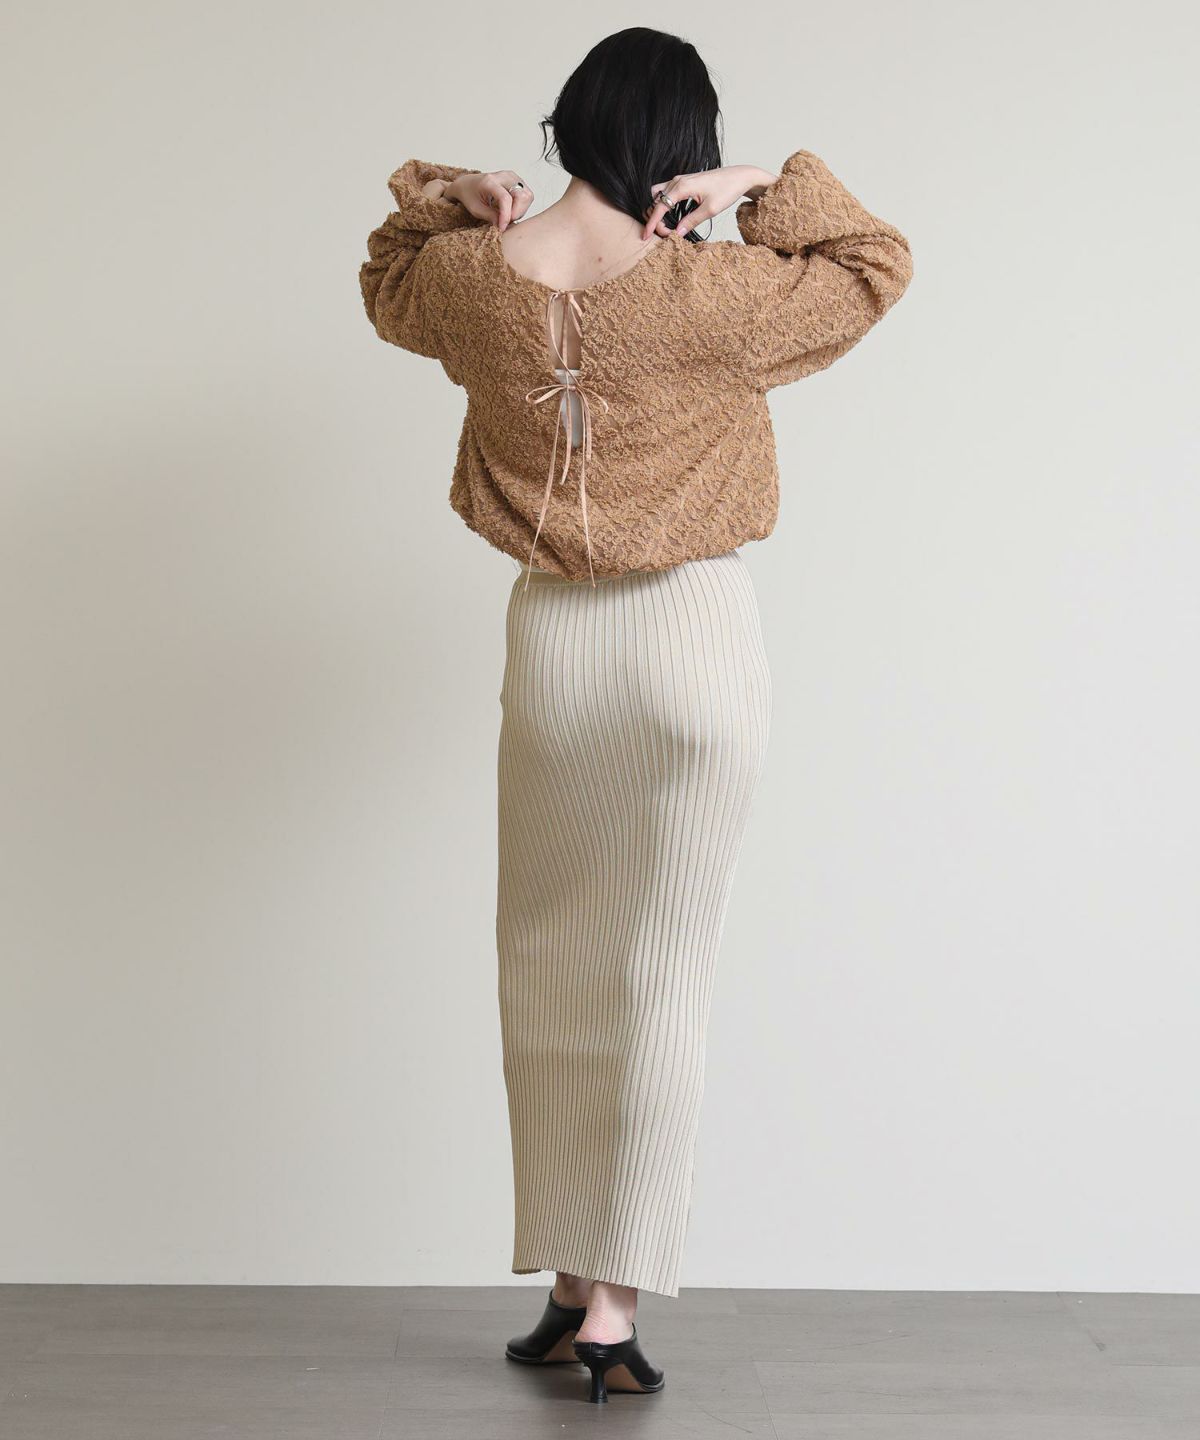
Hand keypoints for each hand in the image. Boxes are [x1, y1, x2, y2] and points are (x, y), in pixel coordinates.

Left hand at [443, 170, 533, 230]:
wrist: (468, 183)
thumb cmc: (470, 195)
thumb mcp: (476, 209)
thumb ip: (491, 217)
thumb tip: (504, 226)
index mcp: (490, 181)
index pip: (505, 198)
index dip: (506, 216)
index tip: (502, 228)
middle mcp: (504, 176)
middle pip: (522, 196)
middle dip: (517, 213)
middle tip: (505, 221)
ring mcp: (513, 177)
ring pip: (527, 196)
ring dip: (520, 211)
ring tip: (507, 215)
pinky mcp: (518, 181)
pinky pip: (527, 196)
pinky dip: (521, 207)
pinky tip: (511, 210)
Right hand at [641, 165, 777, 239]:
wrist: (739, 177)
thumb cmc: (727, 189)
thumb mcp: (710, 210)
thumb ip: (691, 221)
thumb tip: (676, 233)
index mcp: (681, 186)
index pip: (659, 207)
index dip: (651, 223)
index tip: (646, 237)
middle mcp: (677, 181)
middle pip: (654, 200)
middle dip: (654, 218)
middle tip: (665, 234)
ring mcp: (680, 180)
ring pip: (658, 196)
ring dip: (658, 211)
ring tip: (666, 227)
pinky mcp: (684, 182)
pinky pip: (667, 193)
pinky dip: (664, 206)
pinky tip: (671, 217)